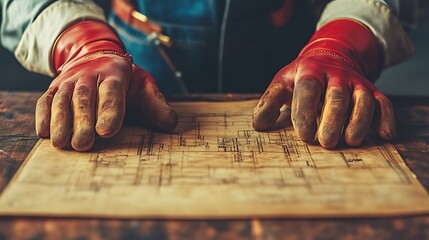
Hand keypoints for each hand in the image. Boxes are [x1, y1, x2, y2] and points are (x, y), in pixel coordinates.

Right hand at [35, 21, 176, 150]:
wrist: (99, 58)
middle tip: (83, 144)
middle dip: (82, 121)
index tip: (107, 132)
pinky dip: (43, 115)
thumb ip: (157, 106)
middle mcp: (89, 75)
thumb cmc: (126, 82)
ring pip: (62, 99)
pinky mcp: (54, 89)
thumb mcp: (145, 88)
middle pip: (84, 97)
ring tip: (62, 143)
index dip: (109, 111)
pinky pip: (45, 101)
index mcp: (115, 73)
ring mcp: (69, 81)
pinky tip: (45, 133)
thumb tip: (171, 124)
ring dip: (60, 121)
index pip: (112, 92)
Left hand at [253, 20, 394, 147]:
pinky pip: (383, 102)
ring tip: (352, 141)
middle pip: (336, 96)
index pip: (308, 90)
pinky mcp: (372, 91)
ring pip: (362, 99)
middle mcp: (336, 75)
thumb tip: (258, 125)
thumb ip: (269, 103)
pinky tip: (385, 135)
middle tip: (326, 143)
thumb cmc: (301, 77)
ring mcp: (356, 82)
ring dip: (359, 120)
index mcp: (310, 72)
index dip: (305, 112)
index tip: (303, 136)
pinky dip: (386, 118)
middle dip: (332, 119)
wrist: (330, 56)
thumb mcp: (282, 84)